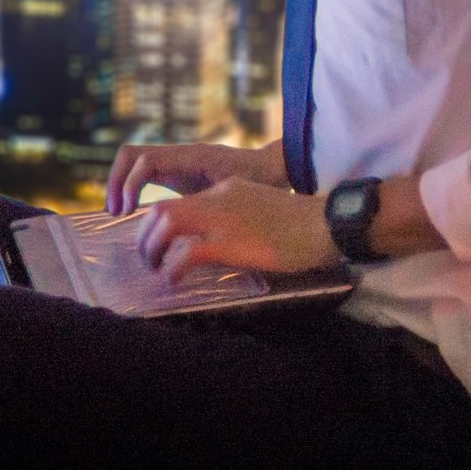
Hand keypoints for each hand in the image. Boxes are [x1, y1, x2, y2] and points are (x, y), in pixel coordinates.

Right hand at [106, 142, 284, 213]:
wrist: (274, 169)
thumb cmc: (260, 182)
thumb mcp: (236, 194)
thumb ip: (211, 202)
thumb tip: (184, 222)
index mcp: (191, 157)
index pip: (145, 160)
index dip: (129, 184)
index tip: (126, 211)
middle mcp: (179, 154)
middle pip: (130, 154)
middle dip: (115, 181)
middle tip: (114, 212)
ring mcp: (177, 161)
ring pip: (135, 162)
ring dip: (120, 184)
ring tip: (118, 213)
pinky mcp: (178, 171)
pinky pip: (146, 173)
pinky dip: (133, 187)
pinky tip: (136, 213)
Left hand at [136, 178, 341, 280]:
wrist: (324, 223)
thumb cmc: (302, 225)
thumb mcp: (261, 211)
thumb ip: (238, 219)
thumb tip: (220, 245)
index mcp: (226, 189)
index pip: (180, 202)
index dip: (161, 224)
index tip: (160, 244)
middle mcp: (217, 198)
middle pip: (162, 210)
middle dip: (146, 236)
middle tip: (149, 259)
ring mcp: (221, 219)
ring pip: (166, 224)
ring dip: (153, 249)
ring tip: (156, 269)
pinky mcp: (228, 242)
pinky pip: (186, 253)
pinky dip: (173, 268)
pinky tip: (175, 280)